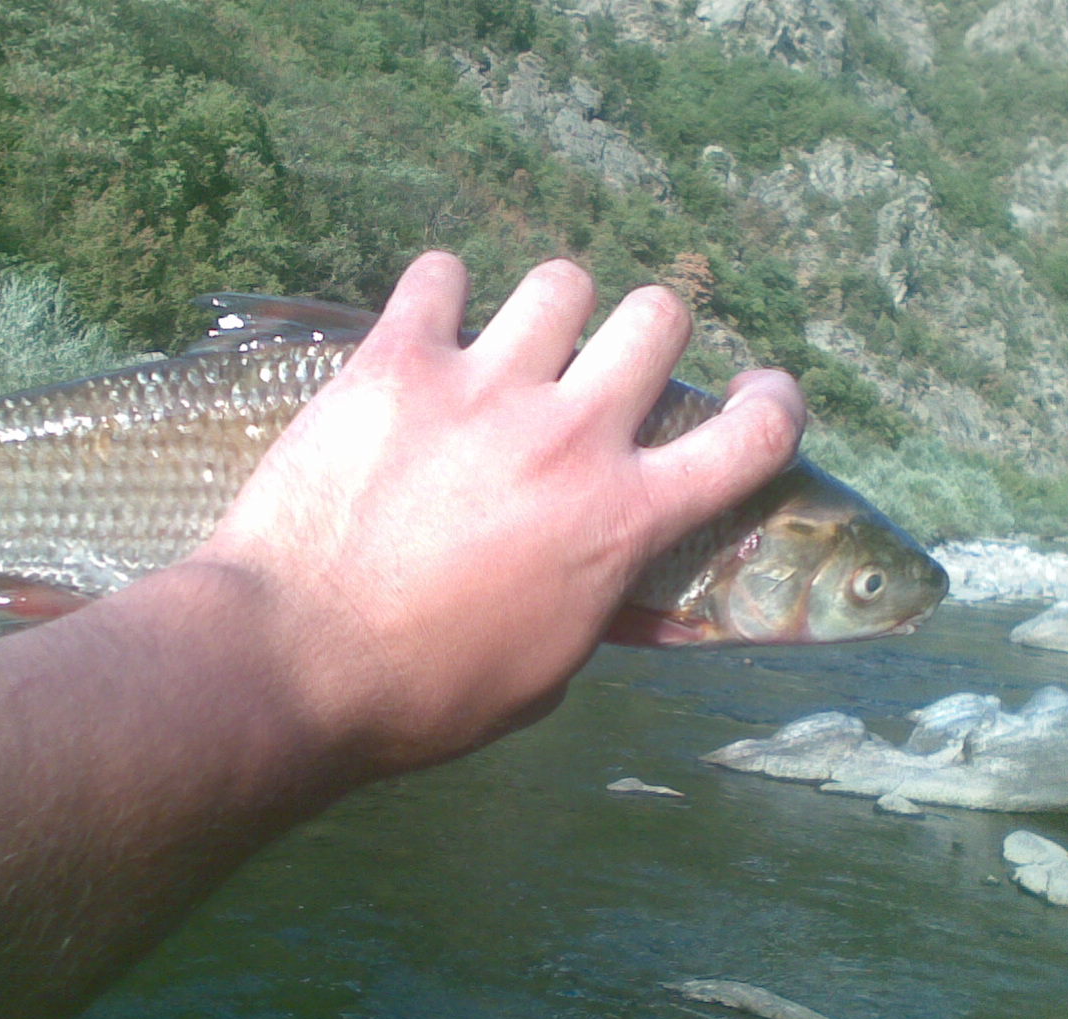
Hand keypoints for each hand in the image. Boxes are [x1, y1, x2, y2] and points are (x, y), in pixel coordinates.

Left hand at [194, 252, 805, 770]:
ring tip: (508, 349)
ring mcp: (484, 385)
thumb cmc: (425, 695)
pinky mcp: (398, 359)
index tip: (757, 398)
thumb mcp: (546, 674)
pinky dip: (438, 297)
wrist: (292, 661)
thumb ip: (596, 602)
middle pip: (657, 317)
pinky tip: (424, 332)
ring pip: (560, 282)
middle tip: (600, 371)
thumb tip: (614, 579)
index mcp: (622, 519)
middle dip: (643, 336)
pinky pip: (439, 274)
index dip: (775, 405)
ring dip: (547, 313)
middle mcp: (570, 433)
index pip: (752, 435)